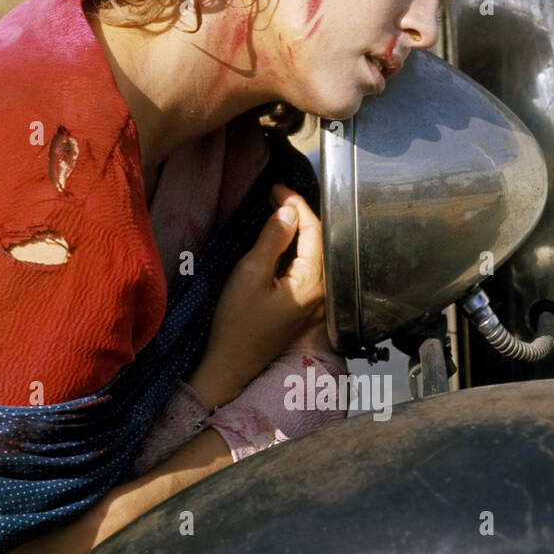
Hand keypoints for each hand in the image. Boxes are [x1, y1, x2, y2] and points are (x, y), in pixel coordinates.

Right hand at [186, 184, 324, 410]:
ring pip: (314, 254)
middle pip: (320, 242)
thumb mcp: (250, 274)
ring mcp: (316, 302)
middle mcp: (322, 293)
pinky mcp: (305, 307)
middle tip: (275, 196)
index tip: (276, 189)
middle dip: (300, 214)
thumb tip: (289, 212)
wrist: (231, 364)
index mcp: (313, 284)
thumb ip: (272, 240)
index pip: (315, 231)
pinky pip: (307, 269)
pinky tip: (279, 239)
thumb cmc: (236, 324)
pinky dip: (295, 249)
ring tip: (277, 211)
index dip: (297, 204)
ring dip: (297, 231)